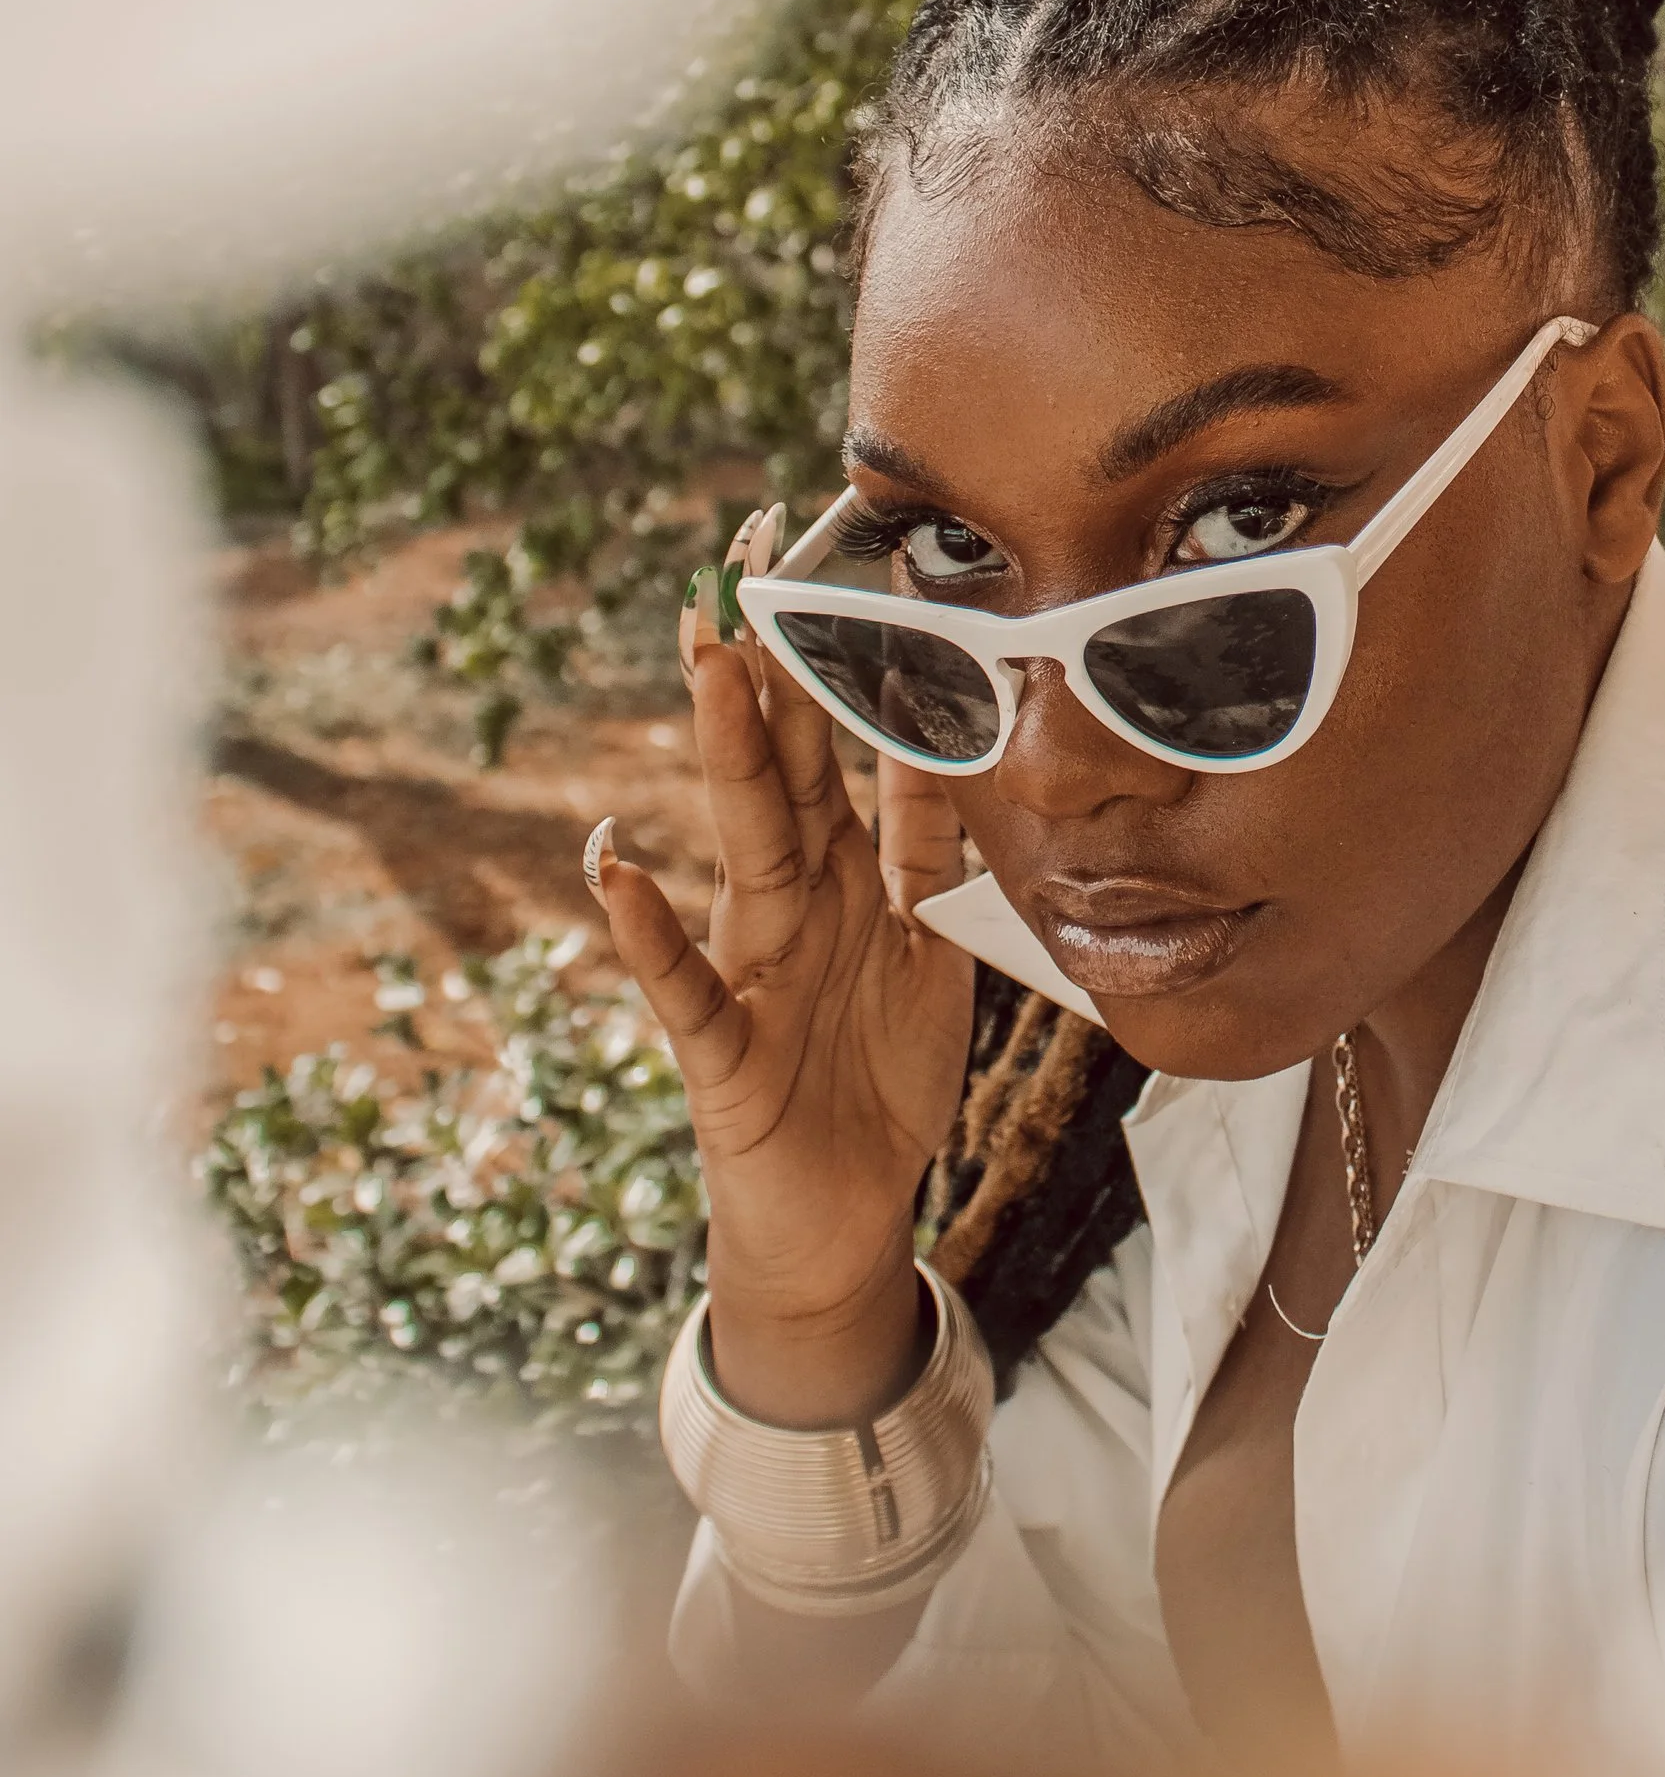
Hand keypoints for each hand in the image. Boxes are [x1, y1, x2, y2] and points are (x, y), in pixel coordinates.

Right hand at [590, 531, 974, 1427]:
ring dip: (722, 757)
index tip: (803, 560)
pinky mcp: (724, 1054)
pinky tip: (614, 865)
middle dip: (756, 672)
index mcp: (835, 874)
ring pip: (739, 848)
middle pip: (771, 772)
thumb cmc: (878, 1073)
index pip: (820, 747)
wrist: (846, 1216)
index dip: (816, 660)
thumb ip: (921, 845)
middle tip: (734, 568)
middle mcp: (783, 905)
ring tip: (707, 667)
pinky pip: (684, 986)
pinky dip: (645, 929)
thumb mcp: (921, 942)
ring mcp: (748, 971)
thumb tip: (939, 736)